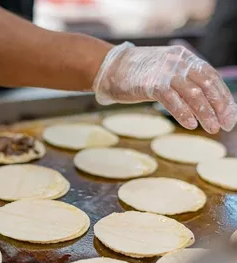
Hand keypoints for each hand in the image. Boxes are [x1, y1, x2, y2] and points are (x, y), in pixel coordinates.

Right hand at [93, 42, 236, 133]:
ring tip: (212, 128)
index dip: (223, 98)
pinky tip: (190, 125)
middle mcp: (179, 62)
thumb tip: (202, 103)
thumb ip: (183, 82)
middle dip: (219, 107)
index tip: (229, 116)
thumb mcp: (166, 73)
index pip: (212, 77)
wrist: (112, 68)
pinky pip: (172, 100)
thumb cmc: (140, 74)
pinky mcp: (151, 84)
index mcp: (185, 58)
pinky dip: (183, 113)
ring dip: (205, 113)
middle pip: (206, 85)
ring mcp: (165, 72)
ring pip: (192, 94)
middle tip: (225, 125)